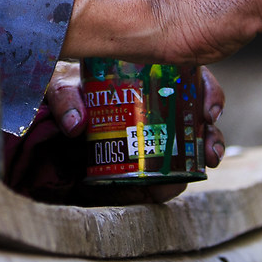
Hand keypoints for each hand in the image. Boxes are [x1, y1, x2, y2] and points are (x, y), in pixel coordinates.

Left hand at [40, 63, 226, 172]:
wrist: (49, 121)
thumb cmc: (63, 92)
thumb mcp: (60, 86)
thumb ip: (65, 98)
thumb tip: (76, 124)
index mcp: (147, 76)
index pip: (189, 78)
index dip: (207, 92)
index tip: (210, 112)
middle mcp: (156, 104)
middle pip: (197, 114)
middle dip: (211, 132)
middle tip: (211, 149)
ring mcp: (152, 134)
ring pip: (189, 143)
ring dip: (202, 154)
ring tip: (204, 163)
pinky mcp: (142, 162)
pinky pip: (165, 171)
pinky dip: (173, 180)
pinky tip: (172, 185)